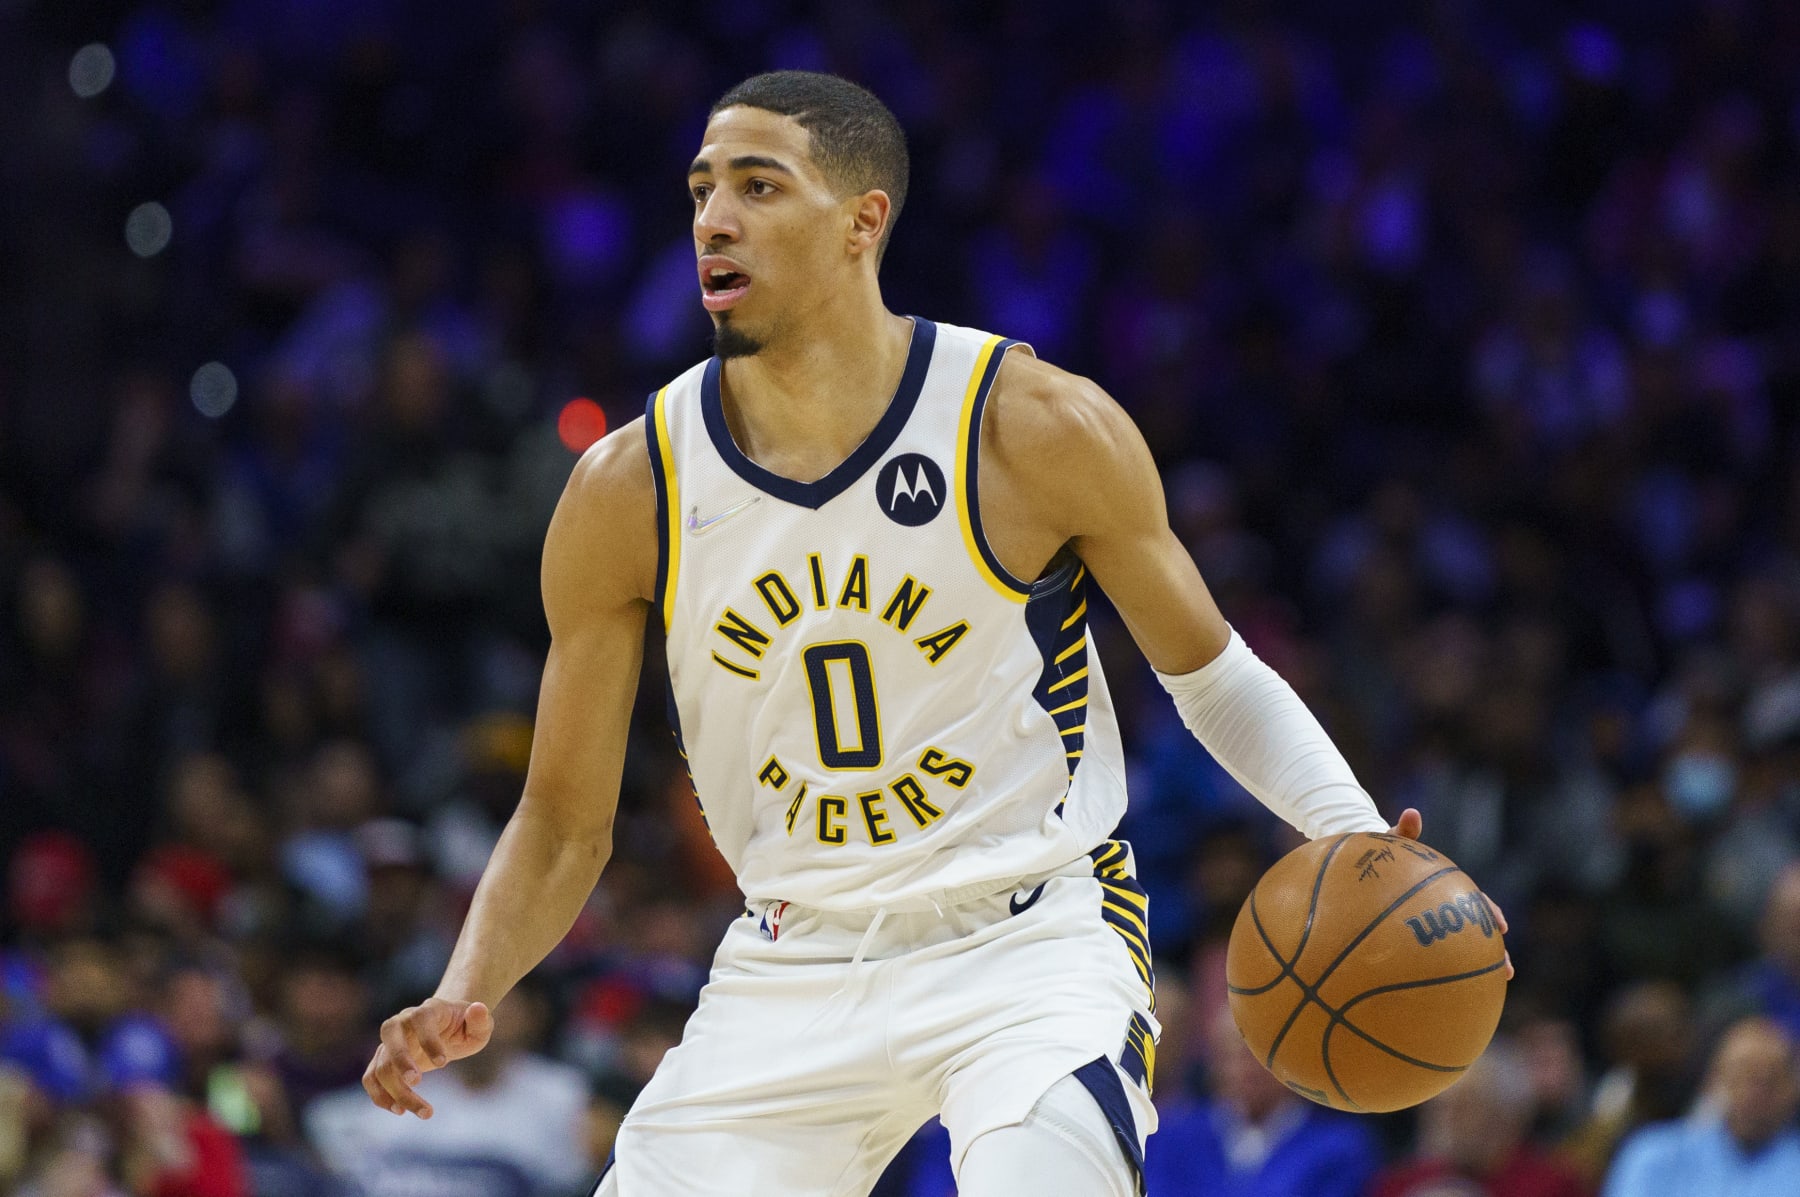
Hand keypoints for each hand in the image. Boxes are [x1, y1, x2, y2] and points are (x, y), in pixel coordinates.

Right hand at [363, 997, 493, 1117]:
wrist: (446, 1028)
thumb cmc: (465, 1027)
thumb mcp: (480, 1025)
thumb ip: (481, 1020)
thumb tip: (478, 1008)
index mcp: (427, 1011)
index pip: (421, 1018)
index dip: (429, 1040)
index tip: (444, 1064)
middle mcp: (402, 1023)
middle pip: (390, 1037)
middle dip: (400, 1061)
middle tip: (417, 1082)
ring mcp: (389, 1042)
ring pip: (381, 1065)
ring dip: (396, 1091)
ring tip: (424, 1111)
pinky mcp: (382, 1060)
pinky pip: (371, 1078)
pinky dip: (380, 1095)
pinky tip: (400, 1110)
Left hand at [1387, 807, 1514, 980]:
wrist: (1366, 870)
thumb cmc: (1383, 856)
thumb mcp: (1391, 842)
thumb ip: (1403, 831)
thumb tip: (1411, 813)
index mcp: (1446, 888)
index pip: (1474, 900)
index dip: (1489, 911)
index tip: (1500, 925)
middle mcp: (1447, 909)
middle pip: (1477, 931)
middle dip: (1494, 950)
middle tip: (1506, 969)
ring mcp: (1435, 926)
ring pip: (1463, 949)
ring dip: (1480, 966)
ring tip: (1494, 987)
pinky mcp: (1419, 939)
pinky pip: (1435, 959)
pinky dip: (1444, 974)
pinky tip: (1446, 997)